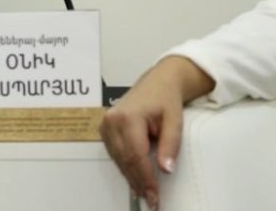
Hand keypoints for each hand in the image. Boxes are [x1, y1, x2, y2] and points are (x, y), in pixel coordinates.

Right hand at [100, 55, 213, 209]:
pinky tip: (135, 177)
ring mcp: (106, 124)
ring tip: (145, 191)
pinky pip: (114, 153)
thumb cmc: (165, 98)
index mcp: (127, 117)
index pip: (136, 155)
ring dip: (131, 176)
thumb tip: (166, 169)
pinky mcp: (106, 128)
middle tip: (152, 199)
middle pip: (125, 160)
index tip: (155, 194)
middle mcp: (112, 120)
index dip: (145, 178)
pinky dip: (125, 166)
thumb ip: (170, 145)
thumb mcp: (174, 120)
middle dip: (138, 181)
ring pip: (118, 159)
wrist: (158, 82)